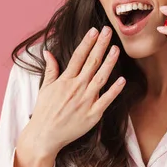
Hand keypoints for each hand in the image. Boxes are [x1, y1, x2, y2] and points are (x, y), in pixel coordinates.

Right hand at [19, 26, 125, 160]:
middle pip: (91, 62)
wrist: (44, 136)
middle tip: (109, 31)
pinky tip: (122, 79)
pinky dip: (114, 90)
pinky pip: (106, 100)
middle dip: (101, 45)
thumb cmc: (44, 112)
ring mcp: (85, 101)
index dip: (88, 42)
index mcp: (65, 80)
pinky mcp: (92, 115)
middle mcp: (76, 88)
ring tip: (116, 49)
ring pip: (100, 77)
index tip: (95, 31)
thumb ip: (50, 69)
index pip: (78, 56)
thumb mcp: (45, 88)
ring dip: (109, 62)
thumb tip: (48, 52)